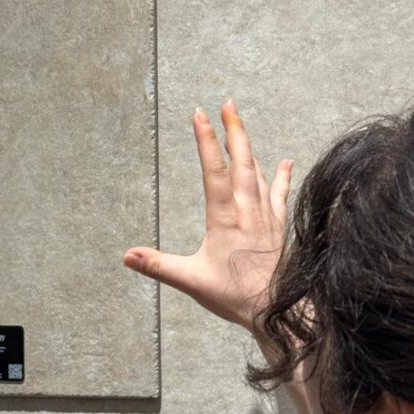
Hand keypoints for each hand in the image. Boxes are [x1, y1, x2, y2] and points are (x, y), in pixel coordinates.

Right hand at [123, 101, 293, 332]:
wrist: (277, 309)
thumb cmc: (234, 296)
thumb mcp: (191, 281)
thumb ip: (158, 266)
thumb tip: (127, 256)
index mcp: (224, 219)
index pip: (213, 172)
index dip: (206, 141)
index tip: (200, 114)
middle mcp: (247, 212)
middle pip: (242, 162)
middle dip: (234, 131)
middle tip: (228, 104)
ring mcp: (266, 218)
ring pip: (260, 173)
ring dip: (250, 148)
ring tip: (242, 127)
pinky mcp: (278, 228)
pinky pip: (280, 194)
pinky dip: (282, 175)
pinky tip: (286, 161)